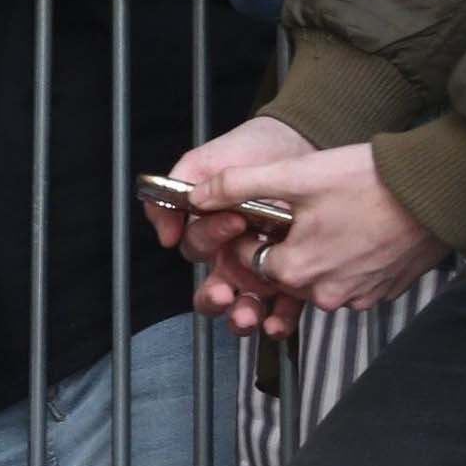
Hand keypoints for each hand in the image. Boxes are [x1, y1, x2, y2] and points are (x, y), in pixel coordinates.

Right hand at [140, 114, 314, 336]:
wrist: (300, 145)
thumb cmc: (252, 151)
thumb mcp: (207, 161)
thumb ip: (176, 187)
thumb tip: (166, 235)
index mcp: (209, 232)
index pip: (198, 247)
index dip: (211, 236)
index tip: (234, 219)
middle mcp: (232, 258)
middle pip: (212, 293)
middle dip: (214, 299)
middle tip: (223, 293)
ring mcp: (261, 271)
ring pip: (243, 306)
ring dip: (242, 315)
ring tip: (248, 314)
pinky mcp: (293, 278)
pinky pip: (283, 308)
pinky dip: (279, 320)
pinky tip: (277, 321)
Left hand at [202, 142, 442, 332]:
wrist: (437, 193)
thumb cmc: (370, 181)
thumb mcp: (297, 174)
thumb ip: (240, 185)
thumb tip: (196, 195)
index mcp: (294, 271)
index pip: (250, 257)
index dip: (252, 228)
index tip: (268, 207)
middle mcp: (323, 295)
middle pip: (285, 271)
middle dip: (286, 242)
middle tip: (306, 209)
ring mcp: (356, 298)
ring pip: (319, 277)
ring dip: (319, 251)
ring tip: (337, 215)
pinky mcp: (383, 293)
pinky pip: (351, 280)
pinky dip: (349, 260)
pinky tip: (360, 230)